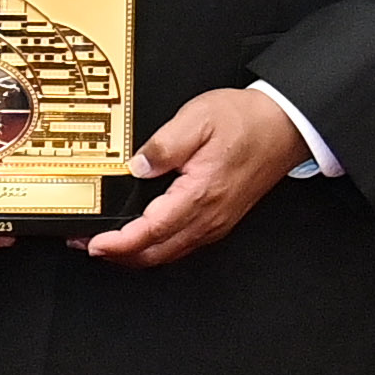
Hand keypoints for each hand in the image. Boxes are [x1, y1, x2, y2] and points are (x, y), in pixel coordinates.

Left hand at [85, 85, 305, 267]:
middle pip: (157, 253)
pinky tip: (142, 238)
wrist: (285, 126)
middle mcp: (210, 216)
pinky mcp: (220, 219)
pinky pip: (182, 244)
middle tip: (88, 245)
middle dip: (119, 256)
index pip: (151, 231)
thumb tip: (137, 166)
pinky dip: (156, 247)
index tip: (94, 243)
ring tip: (108, 244)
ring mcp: (216, 222)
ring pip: (169, 253)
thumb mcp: (198, 118)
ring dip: (136, 254)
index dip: (119, 243)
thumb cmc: (248, 121)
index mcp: (200, 194)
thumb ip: (163, 145)